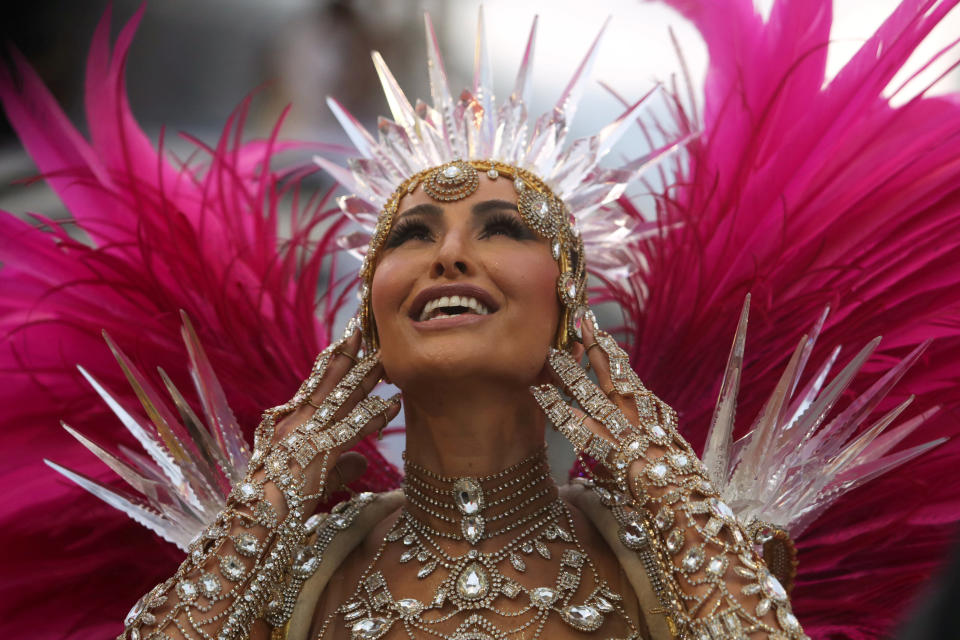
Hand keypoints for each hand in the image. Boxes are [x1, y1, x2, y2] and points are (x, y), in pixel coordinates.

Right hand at [246, 319, 400, 508]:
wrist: (253, 526)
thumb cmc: (274, 509)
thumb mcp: (310, 483)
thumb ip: (338, 468)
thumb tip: (363, 461)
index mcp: (287, 428)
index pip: (313, 388)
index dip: (331, 365)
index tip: (347, 343)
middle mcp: (294, 425)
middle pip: (326, 382)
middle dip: (347, 355)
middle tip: (363, 329)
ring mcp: (305, 436)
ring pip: (341, 397)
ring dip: (365, 376)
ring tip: (385, 355)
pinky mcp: (317, 452)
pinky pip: (353, 428)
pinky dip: (376, 415)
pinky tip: (394, 404)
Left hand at [531, 313, 805, 638]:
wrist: (690, 517)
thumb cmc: (681, 493)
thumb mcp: (666, 456)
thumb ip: (644, 440)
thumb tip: (629, 430)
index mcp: (654, 414)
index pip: (627, 374)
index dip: (608, 349)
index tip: (594, 327)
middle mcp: (642, 418)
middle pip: (613, 373)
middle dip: (591, 345)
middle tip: (573, 319)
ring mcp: (629, 434)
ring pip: (595, 394)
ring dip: (572, 372)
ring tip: (551, 352)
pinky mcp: (615, 454)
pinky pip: (582, 428)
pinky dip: (561, 411)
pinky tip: (543, 397)